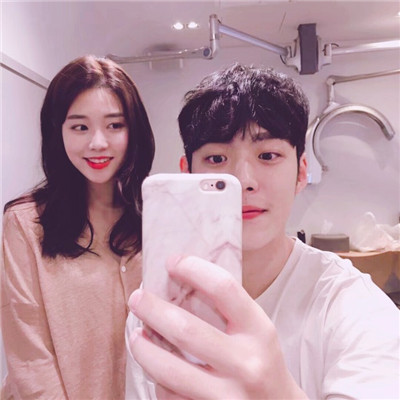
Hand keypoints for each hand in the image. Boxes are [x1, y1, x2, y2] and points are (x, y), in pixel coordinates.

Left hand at [128, 256, 306, 398]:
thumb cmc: (262, 361)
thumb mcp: (256, 331)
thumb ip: (227, 310)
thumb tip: (180, 282)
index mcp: (259, 331)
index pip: (224, 288)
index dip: (194, 269)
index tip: (173, 262)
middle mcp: (246, 363)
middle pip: (186, 330)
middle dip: (153, 310)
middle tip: (137, 298)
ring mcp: (228, 396)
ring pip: (169, 370)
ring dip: (143, 349)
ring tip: (135, 335)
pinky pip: (171, 396)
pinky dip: (158, 380)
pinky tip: (156, 367)